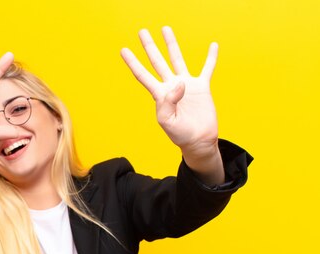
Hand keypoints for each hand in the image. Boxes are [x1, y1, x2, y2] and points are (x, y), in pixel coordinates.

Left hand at [121, 26, 218, 157]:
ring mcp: (186, 85)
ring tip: (165, 29)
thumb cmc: (180, 134)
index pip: (143, 75)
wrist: (198, 140)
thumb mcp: (167, 122)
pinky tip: (213, 45)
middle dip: (149, 47)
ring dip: (171, 44)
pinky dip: (210, 57)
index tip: (123, 50)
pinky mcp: (202, 87)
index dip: (133, 63)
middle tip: (142, 32)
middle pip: (157, 61)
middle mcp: (171, 86)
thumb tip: (179, 83)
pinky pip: (207, 68)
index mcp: (159, 95)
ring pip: (177, 59)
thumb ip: (167, 102)